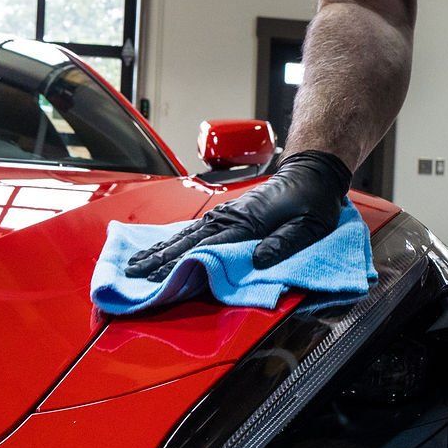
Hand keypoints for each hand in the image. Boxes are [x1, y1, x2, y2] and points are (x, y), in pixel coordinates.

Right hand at [125, 150, 351, 281]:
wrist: (311, 170)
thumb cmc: (313, 200)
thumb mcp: (310, 225)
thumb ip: (283, 243)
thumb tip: (256, 260)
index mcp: (248, 222)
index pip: (208, 247)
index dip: (181, 262)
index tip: (158, 276)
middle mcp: (231, 216)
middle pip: (188, 240)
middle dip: (159, 257)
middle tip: (133, 271)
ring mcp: (227, 213)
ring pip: (187, 233)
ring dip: (162, 248)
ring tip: (138, 261)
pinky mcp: (229, 212)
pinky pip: (196, 228)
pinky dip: (176, 238)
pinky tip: (163, 247)